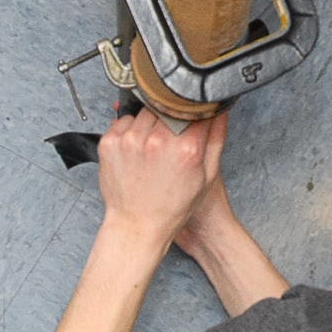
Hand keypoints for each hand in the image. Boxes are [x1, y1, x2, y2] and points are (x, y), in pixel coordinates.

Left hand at [95, 104, 224, 245]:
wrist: (136, 226)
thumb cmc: (171, 207)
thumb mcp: (206, 175)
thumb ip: (216, 137)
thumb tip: (220, 109)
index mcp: (186, 147)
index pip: (195, 108)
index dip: (196, 110)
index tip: (194, 114)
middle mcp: (157, 139)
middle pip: (169, 104)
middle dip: (173, 115)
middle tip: (172, 135)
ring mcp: (131, 139)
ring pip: (145, 109)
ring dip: (150, 120)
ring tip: (153, 145)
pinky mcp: (110, 141)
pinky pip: (123, 120)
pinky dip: (130, 129)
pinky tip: (137, 149)